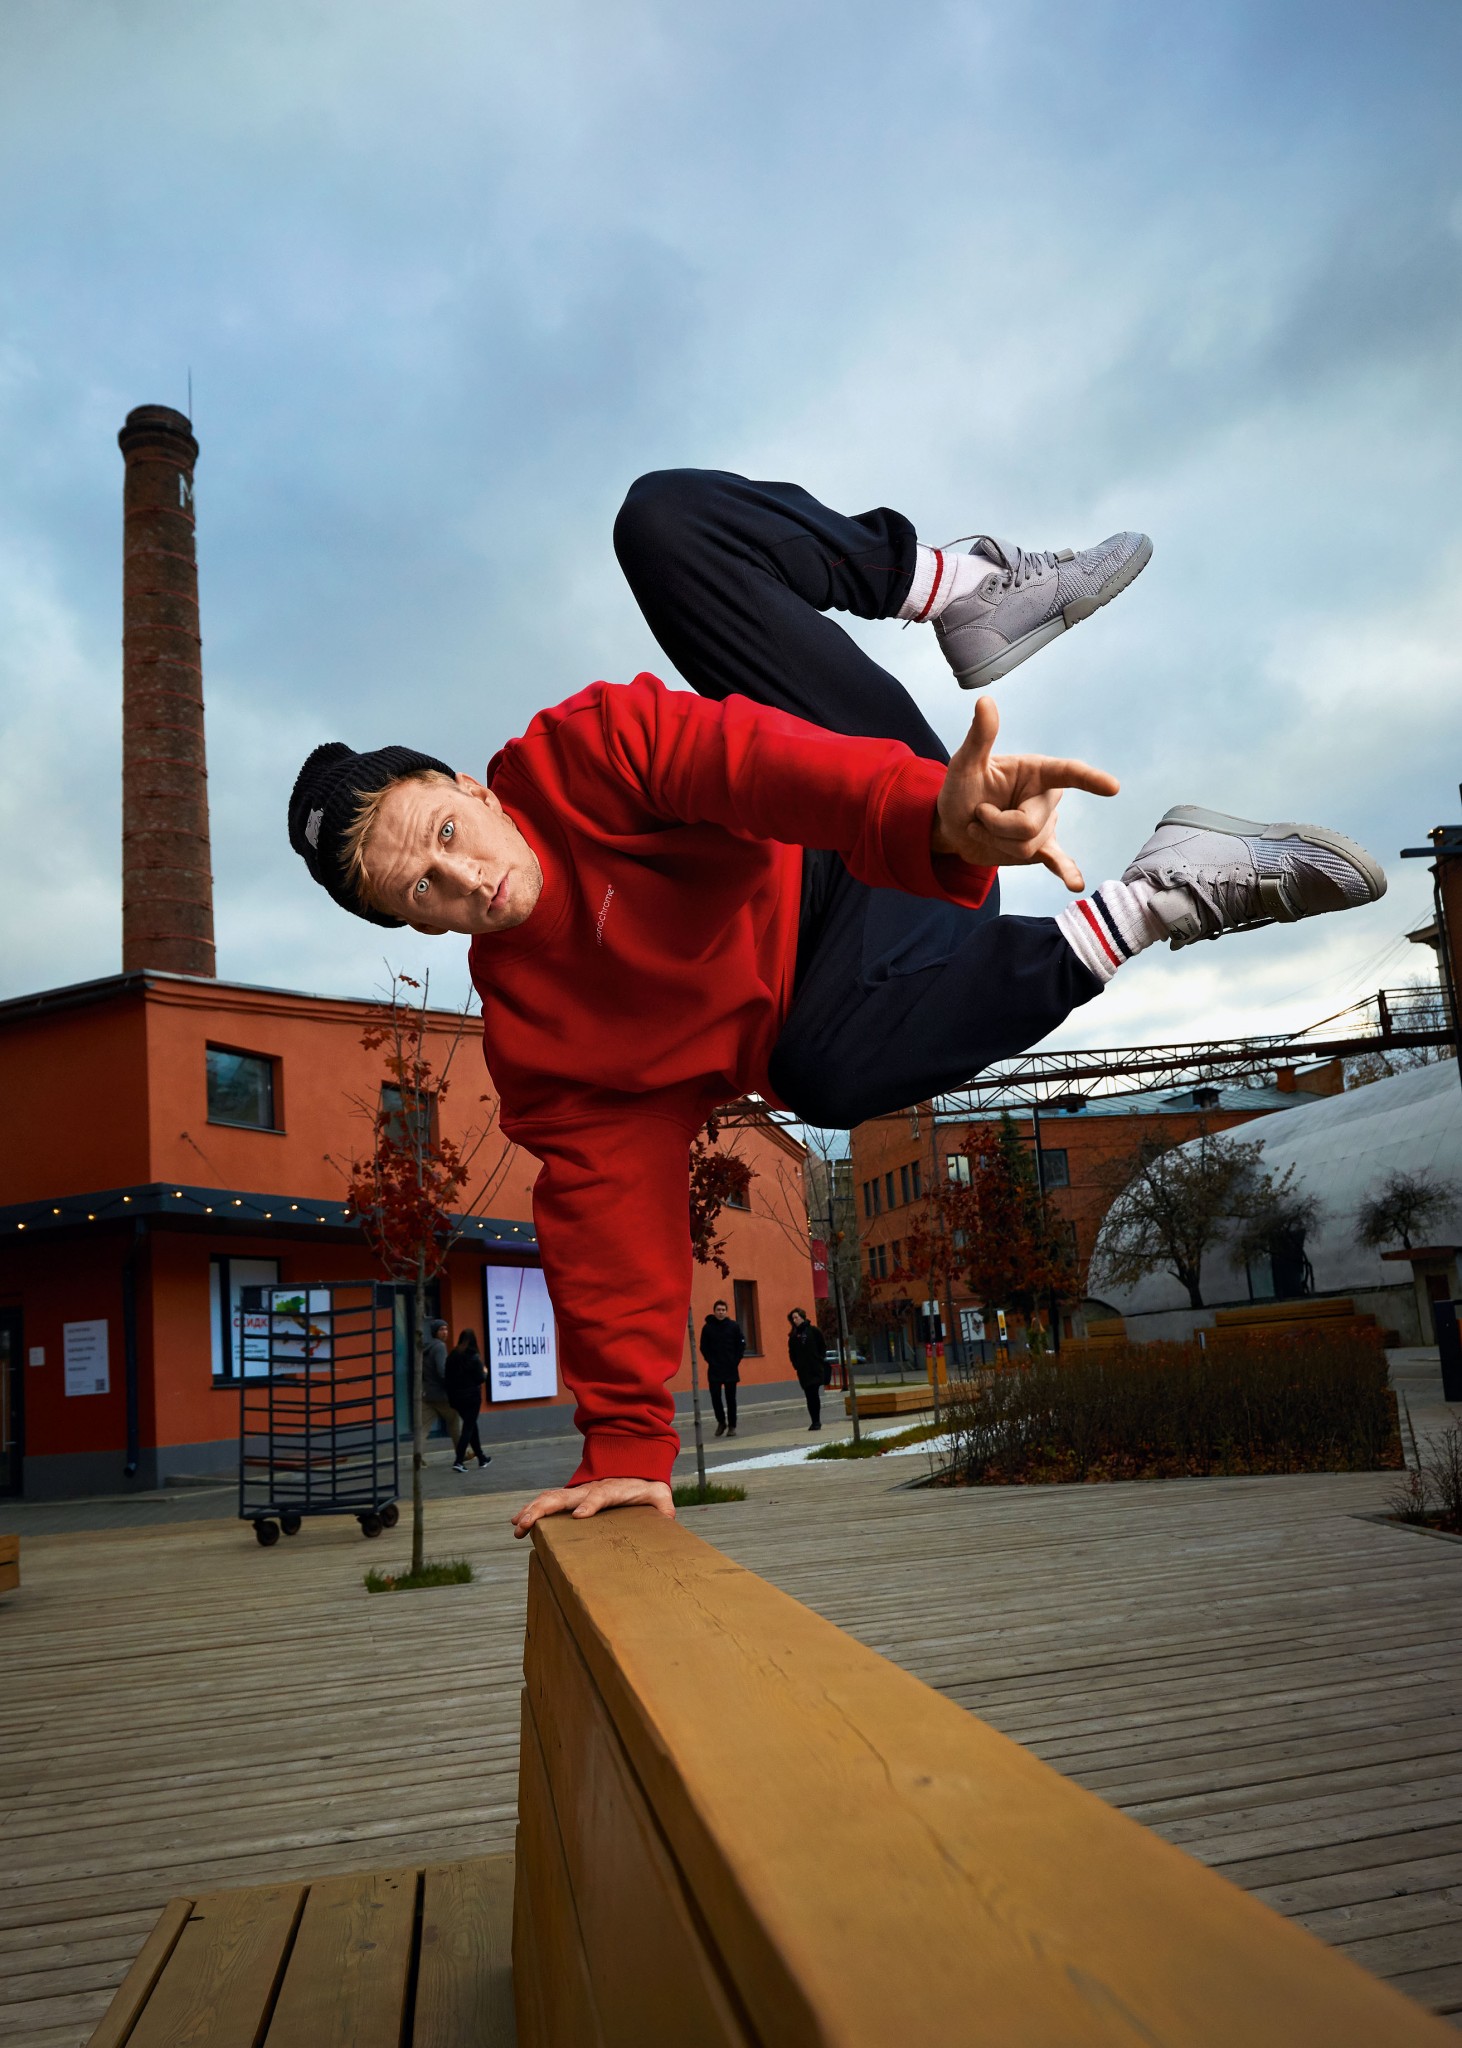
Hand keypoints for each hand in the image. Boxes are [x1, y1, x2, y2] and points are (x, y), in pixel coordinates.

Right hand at [510, 1475, 675, 1538]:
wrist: (635, 1464)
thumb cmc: (647, 1486)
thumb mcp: (660, 1497)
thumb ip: (664, 1508)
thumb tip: (668, 1518)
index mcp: (613, 1490)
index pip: (600, 1496)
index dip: (590, 1504)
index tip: (578, 1516)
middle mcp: (591, 1489)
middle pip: (565, 1496)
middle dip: (545, 1510)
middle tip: (528, 1524)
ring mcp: (580, 1491)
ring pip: (552, 1498)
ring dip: (533, 1511)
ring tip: (517, 1525)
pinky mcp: (573, 1496)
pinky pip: (550, 1501)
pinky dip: (533, 1509)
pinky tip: (519, 1522)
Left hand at [932, 696, 1118, 891]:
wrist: (951, 826)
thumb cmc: (960, 789)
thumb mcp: (965, 763)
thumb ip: (980, 736)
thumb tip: (984, 702)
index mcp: (1036, 771)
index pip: (1067, 774)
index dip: (1089, 780)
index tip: (1111, 787)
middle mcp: (1046, 798)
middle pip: (1031, 826)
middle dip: (997, 825)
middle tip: (978, 814)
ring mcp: (1044, 825)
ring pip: (1027, 847)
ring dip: (996, 842)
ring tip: (983, 827)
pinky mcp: (1038, 849)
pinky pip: (1056, 861)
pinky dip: (1066, 871)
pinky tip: (1076, 883)